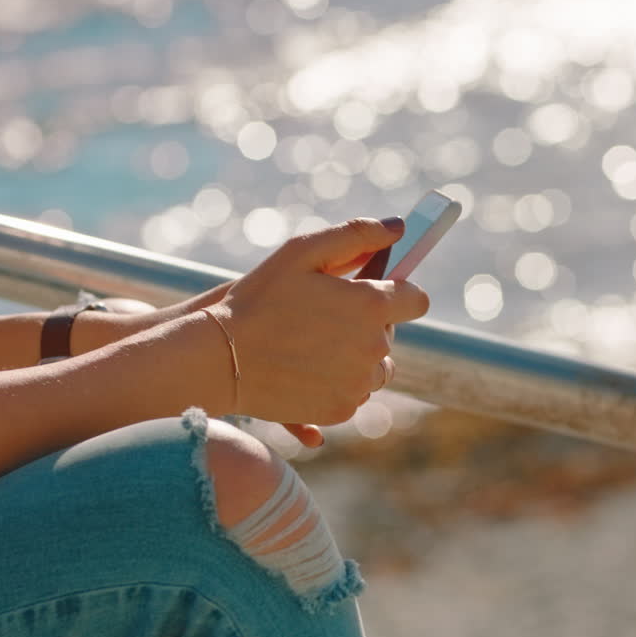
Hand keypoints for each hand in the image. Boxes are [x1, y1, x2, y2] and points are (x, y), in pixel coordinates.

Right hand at [205, 217, 428, 443]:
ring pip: (377, 368)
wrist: (218, 358)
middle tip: (324, 318)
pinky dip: (339, 383)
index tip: (374, 293)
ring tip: (314, 345)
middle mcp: (374, 348)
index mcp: (372, 305)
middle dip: (367, 324)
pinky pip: (355, 393)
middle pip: (391, 335)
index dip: (398, 294)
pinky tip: (306, 369)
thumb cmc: (257, 298)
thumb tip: (399, 226)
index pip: (417, 300)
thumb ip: (356, 234)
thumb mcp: (302, 252)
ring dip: (357, 357)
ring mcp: (359, 383)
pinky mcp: (341, 410)